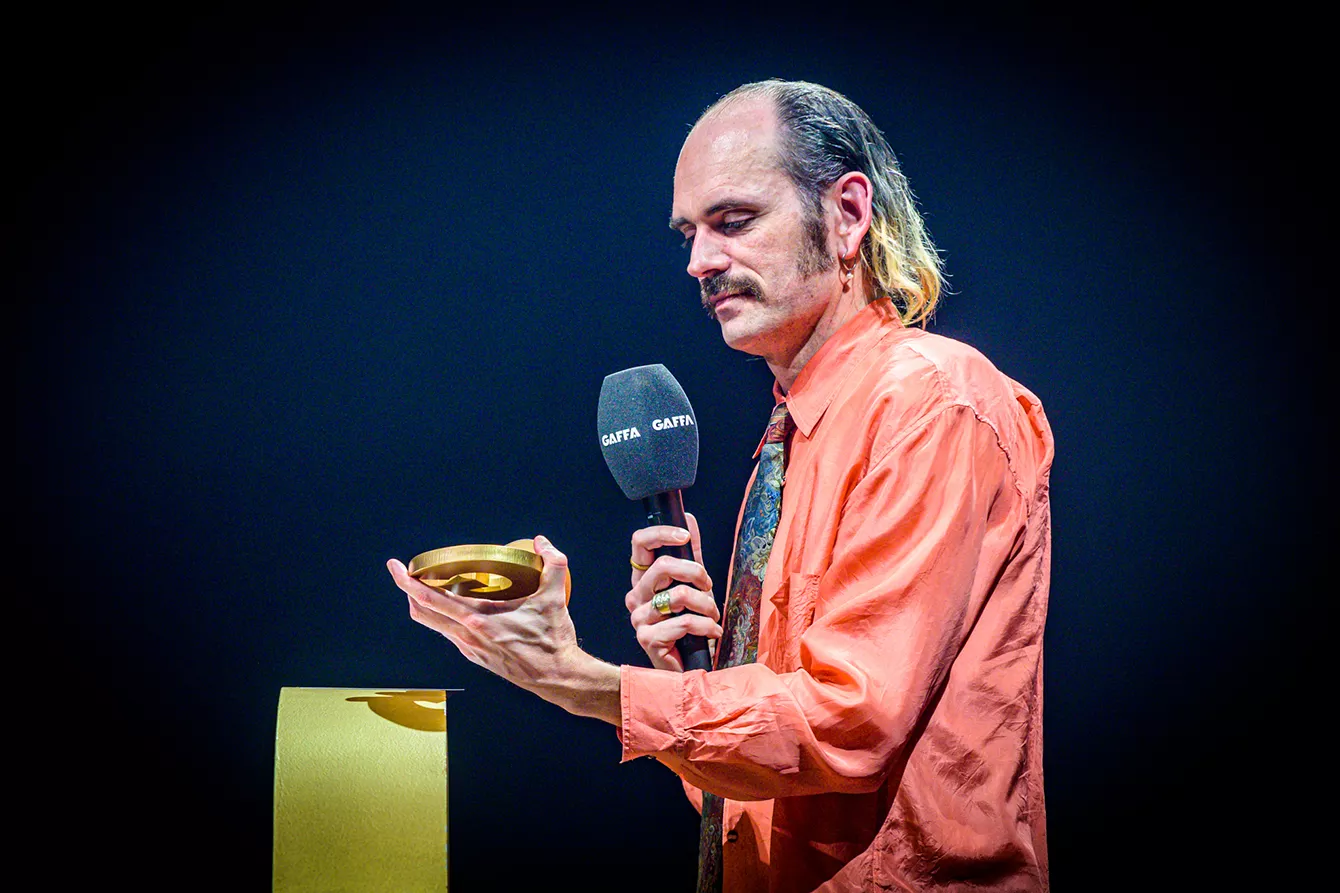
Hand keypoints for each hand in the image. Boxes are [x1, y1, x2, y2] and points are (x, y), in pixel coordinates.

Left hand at [388, 535, 619, 720]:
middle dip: (407, 590)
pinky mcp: (476, 657)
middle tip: (406, 570)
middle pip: (422, 613)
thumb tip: (541, 541)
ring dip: (425, 604)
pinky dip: (444, 616)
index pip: (430, 600)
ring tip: (428, 583)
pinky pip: (449, 633)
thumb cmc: (552, 639)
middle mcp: (467, 637)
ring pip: (434, 625)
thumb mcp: (554, 597)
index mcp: (478, 621)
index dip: (407, 582)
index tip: (396, 566)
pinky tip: (456, 605)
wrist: (556, 677)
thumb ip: (552, 563)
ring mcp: (469, 650)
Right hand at [625, 512, 721, 671]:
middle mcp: (635, 596)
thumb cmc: (690, 626)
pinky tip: (713, 632)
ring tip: (713, 616)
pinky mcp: (647, 639)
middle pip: (663, 566)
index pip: (639, 543)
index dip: (661, 534)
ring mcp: (638, 618)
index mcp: (642, 580)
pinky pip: (684, 622)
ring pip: (678, 595)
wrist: (689, 666)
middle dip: (696, 573)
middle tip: (709, 586)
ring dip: (707, 605)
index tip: (685, 537)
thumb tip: (688, 518)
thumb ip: (690, 553)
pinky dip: (707, 627)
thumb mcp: (693, 584)